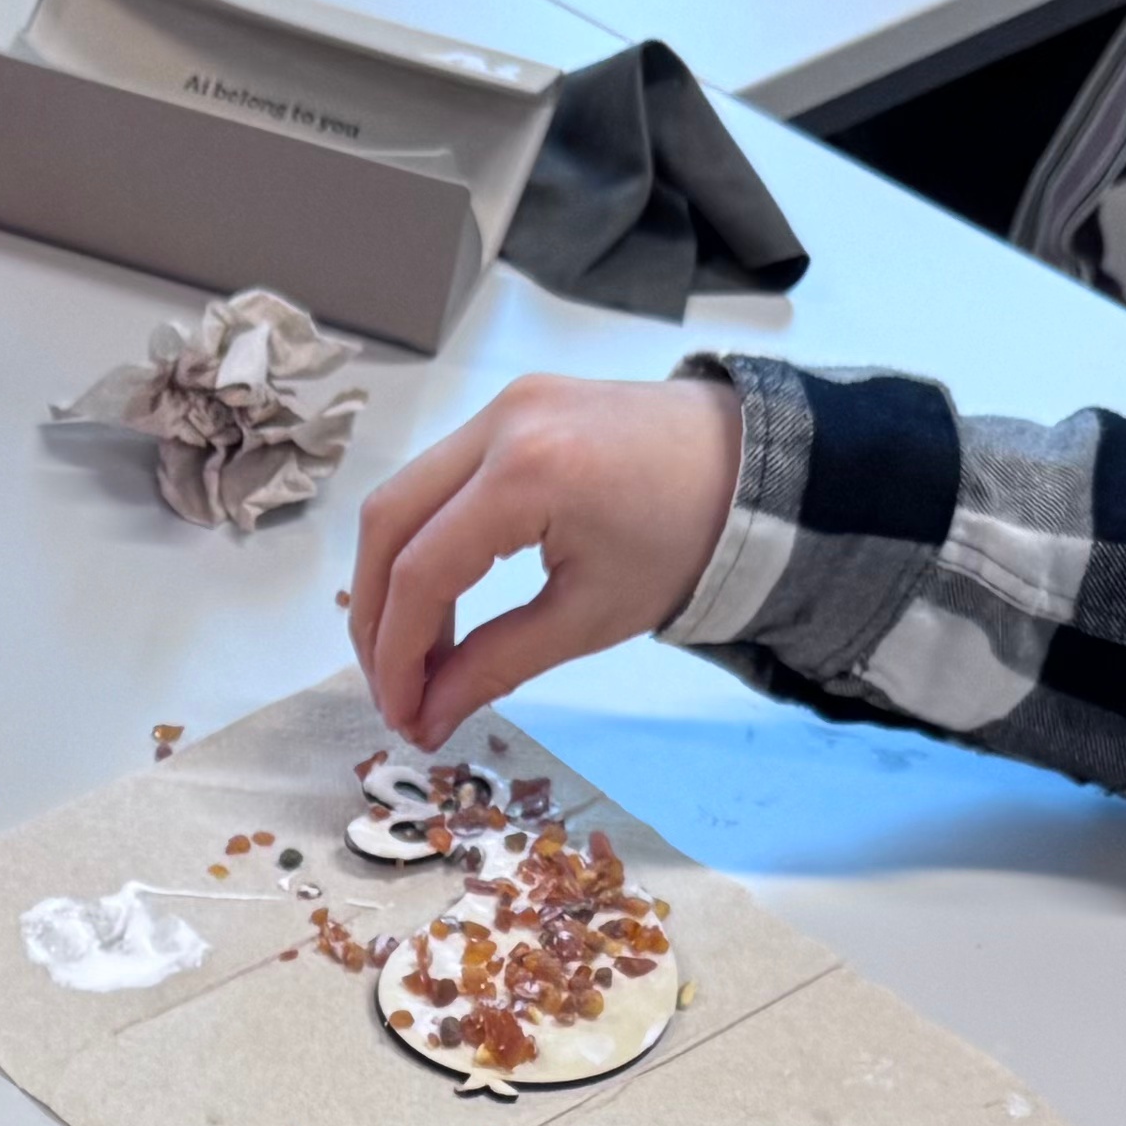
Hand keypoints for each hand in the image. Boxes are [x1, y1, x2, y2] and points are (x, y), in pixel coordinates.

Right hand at [344, 371, 743, 747]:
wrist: (750, 466)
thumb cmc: (685, 542)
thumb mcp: (589, 618)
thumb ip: (495, 666)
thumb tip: (425, 720)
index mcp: (528, 474)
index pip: (420, 572)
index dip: (395, 655)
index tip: (402, 715)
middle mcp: (500, 424)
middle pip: (386, 524)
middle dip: (374, 617)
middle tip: (393, 687)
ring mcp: (501, 406)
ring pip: (401, 497)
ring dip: (392, 581)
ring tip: (418, 654)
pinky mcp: (510, 408)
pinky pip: (436, 480)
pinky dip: (424, 543)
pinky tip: (443, 601)